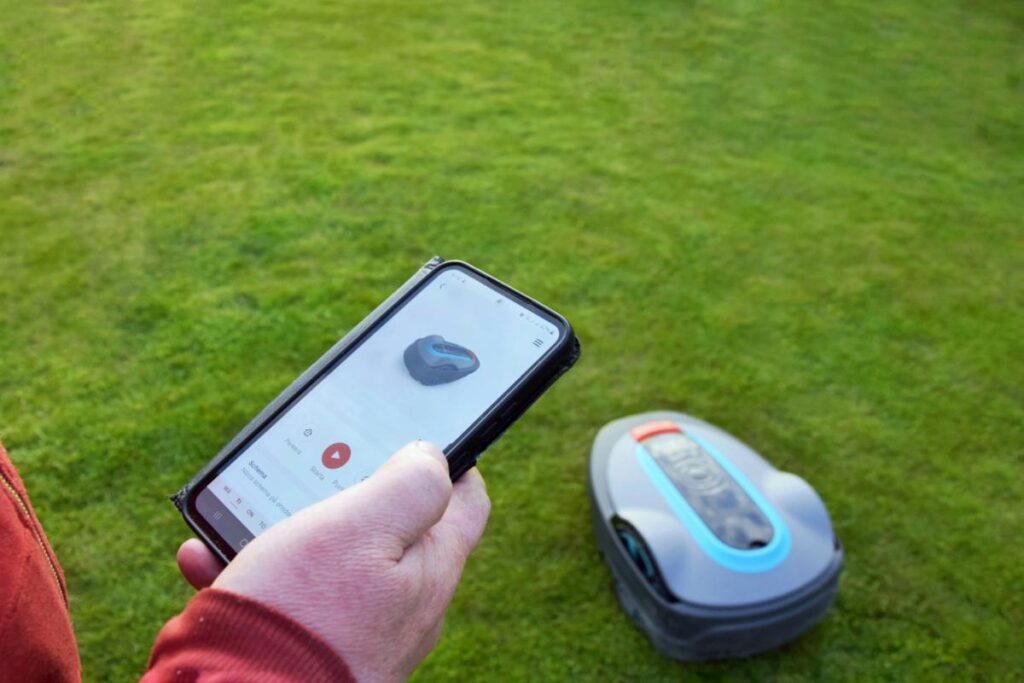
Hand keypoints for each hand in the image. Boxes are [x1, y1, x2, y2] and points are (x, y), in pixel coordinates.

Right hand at [176, 440, 489, 681]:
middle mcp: (403, 608)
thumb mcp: (361, 529)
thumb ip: (410, 487)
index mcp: (430, 572)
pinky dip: (250, 571)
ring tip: (248, 508)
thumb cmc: (303, 615)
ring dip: (289, 529)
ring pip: (331, 562)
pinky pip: (285, 599)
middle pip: (396, 530)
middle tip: (321, 465)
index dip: (456, 460)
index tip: (424, 435)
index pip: (467, 503)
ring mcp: (358, 633)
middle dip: (358, 493)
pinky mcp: (310, 652)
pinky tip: (206, 553)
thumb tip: (434, 457)